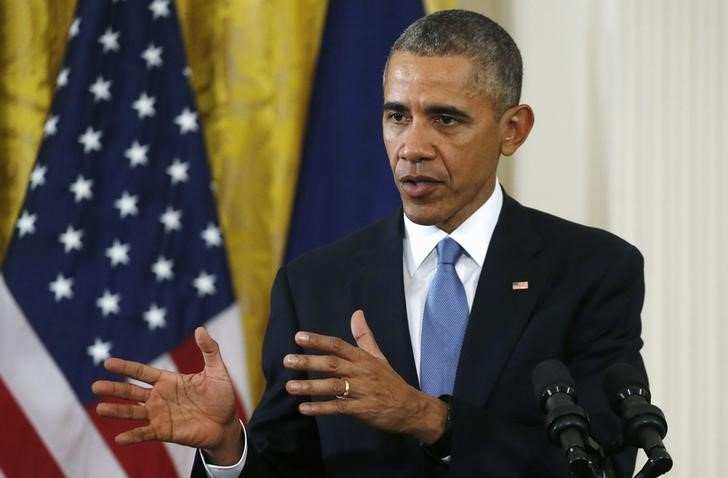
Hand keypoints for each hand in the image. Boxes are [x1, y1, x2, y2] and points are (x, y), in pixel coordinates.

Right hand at [91, 327, 242, 464]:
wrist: (226, 424)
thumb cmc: (221, 396)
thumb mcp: (217, 371)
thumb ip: (210, 350)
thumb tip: (200, 328)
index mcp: (168, 380)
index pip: (142, 372)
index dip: (126, 367)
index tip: (108, 363)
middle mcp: (160, 397)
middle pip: (132, 392)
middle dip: (114, 389)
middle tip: (95, 386)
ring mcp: (160, 415)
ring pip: (133, 412)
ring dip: (117, 411)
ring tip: (100, 409)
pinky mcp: (165, 431)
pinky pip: (145, 434)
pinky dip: (133, 436)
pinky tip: (119, 438)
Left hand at [284, 310, 446, 444]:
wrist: (411, 407)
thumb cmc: (390, 381)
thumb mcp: (379, 356)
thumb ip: (364, 336)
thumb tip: (357, 313)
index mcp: (363, 358)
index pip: (338, 345)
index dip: (318, 341)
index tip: (299, 337)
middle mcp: (361, 372)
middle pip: (333, 364)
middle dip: (309, 362)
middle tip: (287, 360)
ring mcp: (362, 391)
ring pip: (333, 386)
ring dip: (311, 386)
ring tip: (290, 387)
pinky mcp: (363, 409)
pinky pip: (339, 408)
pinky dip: (322, 408)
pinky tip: (304, 408)